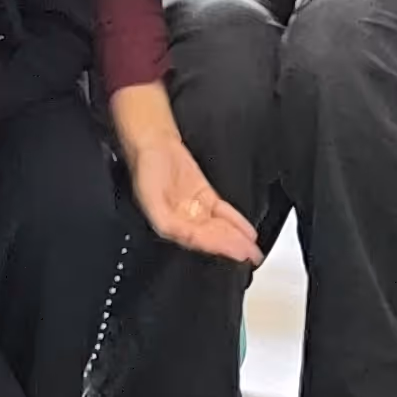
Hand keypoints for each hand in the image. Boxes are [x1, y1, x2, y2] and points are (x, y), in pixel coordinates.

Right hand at [128, 138, 257, 263]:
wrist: (154, 142)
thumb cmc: (145, 169)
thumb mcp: (151, 199)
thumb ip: (167, 223)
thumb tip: (186, 235)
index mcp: (168, 225)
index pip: (198, 240)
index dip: (217, 247)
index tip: (236, 253)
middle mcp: (183, 220)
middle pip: (211, 236)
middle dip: (231, 245)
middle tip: (250, 254)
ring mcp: (195, 208)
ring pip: (218, 226)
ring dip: (236, 237)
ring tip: (251, 247)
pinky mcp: (204, 195)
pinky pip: (222, 212)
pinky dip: (236, 221)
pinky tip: (246, 230)